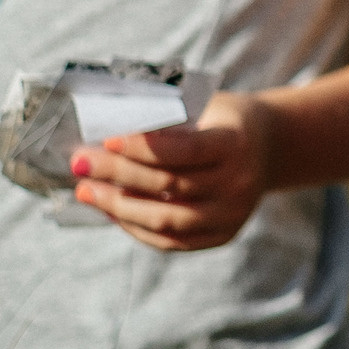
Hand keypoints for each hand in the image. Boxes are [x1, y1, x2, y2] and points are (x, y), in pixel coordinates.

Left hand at [70, 92, 273, 251]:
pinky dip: (135, 226)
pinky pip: (169, 241)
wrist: (268, 147)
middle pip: (168, 185)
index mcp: (236, 144)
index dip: (142, 147)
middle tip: (80, 162)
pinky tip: (110, 210)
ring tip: (86, 191)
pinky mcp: (221, 236)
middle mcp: (239, 183)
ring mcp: (232, 215)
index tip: (106, 140)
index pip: (184, 150)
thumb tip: (103, 138)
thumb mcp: (204, 108)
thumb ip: (165, 121)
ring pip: (165, 219)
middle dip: (117, 174)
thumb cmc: (222, 120)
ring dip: (117, 206)